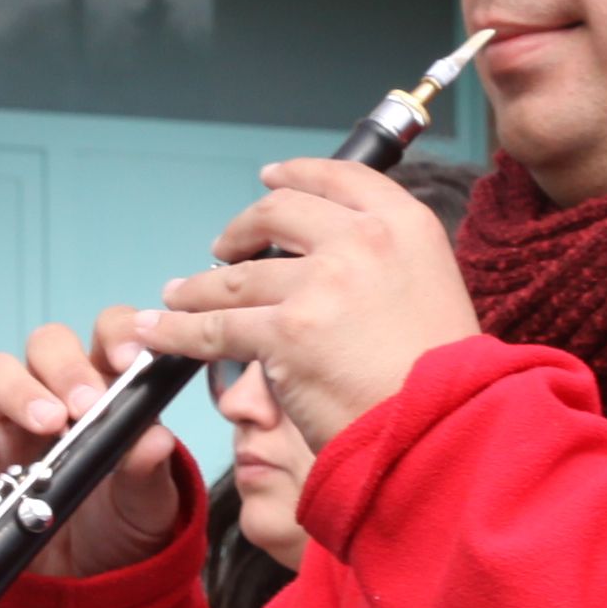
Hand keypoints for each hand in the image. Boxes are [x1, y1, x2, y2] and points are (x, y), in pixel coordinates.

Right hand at [0, 311, 188, 579]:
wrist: (92, 578)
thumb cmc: (124, 519)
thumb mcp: (148, 502)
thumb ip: (149, 470)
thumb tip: (155, 439)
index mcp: (106, 385)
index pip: (108, 333)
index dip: (118, 333)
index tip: (131, 359)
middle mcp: (53, 392)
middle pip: (47, 345)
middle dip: (66, 368)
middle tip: (86, 406)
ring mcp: (10, 424)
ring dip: (20, 392)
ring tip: (47, 425)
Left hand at [138, 159, 478, 450]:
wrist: (445, 432)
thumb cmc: (444, 381)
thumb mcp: (434, 294)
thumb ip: (387, 268)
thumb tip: (334, 264)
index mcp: (406, 225)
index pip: (340, 177)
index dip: (296, 175)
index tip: (269, 178)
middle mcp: (363, 241)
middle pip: (278, 212)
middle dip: (241, 229)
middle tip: (223, 247)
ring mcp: (321, 284)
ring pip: (236, 277)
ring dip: (198, 287)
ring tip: (177, 295)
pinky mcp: (286, 333)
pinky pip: (215, 328)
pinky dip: (179, 330)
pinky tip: (161, 331)